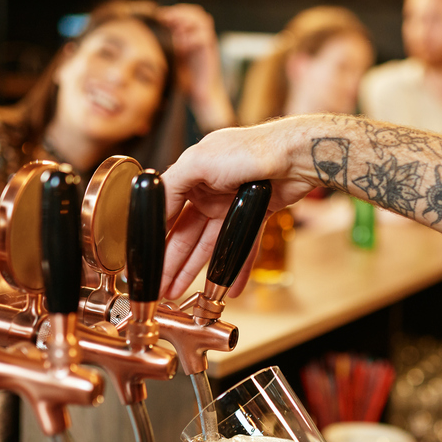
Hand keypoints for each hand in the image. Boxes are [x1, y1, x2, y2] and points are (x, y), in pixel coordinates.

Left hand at [157, 4, 235, 132]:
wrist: (203, 95)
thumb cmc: (187, 80)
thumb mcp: (173, 59)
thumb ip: (166, 46)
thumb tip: (148, 38)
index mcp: (193, 35)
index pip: (187, 12)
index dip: (173, 11)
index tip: (158, 17)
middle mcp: (202, 36)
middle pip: (196, 11)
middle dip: (180, 11)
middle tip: (165, 18)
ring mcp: (207, 43)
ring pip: (203, 19)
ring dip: (187, 20)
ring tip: (174, 27)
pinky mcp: (210, 53)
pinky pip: (204, 37)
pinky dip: (191, 38)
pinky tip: (180, 45)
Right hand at [161, 116, 317, 297]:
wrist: (294, 156)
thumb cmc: (250, 149)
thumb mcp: (199, 161)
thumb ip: (172, 186)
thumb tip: (154, 208)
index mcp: (194, 177)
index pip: (168, 213)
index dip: (157, 238)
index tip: (147, 260)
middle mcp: (211, 192)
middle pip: (187, 235)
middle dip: (172, 263)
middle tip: (160, 286)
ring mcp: (233, 206)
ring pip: (211, 246)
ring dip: (196, 270)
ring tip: (180, 292)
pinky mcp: (256, 217)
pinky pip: (243, 248)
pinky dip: (236, 269)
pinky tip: (229, 288)